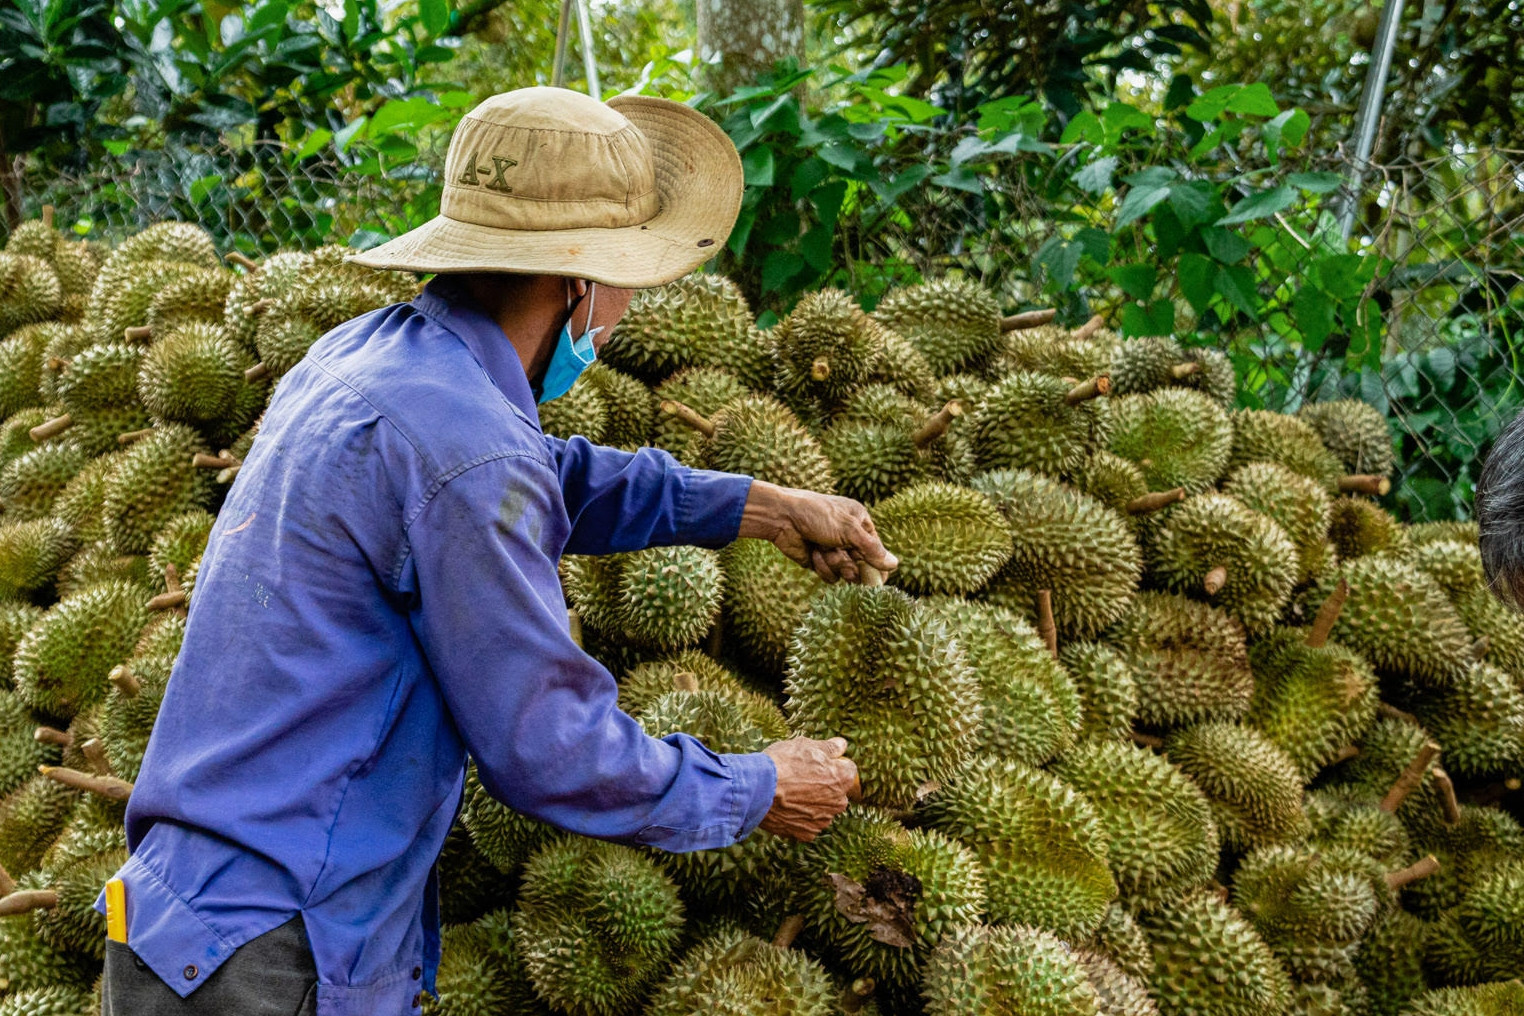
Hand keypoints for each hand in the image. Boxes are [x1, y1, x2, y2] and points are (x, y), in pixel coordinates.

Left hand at [738, 481, 898, 583]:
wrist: (782, 518)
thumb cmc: (817, 515)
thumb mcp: (848, 529)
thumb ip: (872, 549)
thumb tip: (895, 565)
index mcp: (860, 523)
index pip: (878, 551)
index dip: (878, 566)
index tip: (877, 581)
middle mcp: (849, 538)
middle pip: (863, 565)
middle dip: (853, 565)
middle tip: (846, 563)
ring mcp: (835, 551)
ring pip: (847, 573)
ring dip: (835, 564)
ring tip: (824, 549)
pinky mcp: (820, 562)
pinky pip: (830, 576)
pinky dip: (823, 567)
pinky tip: (813, 553)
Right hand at [758, 736, 859, 841]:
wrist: (758, 789)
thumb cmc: (783, 763)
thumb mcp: (807, 745)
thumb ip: (830, 747)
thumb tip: (842, 745)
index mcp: (844, 778)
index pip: (848, 769)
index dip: (832, 763)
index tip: (816, 762)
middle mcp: (839, 802)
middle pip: (836, 791)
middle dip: (824, 785)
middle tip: (800, 777)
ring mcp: (823, 820)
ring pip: (822, 808)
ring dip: (812, 802)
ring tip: (790, 792)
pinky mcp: (806, 833)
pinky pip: (807, 823)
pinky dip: (799, 817)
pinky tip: (785, 807)